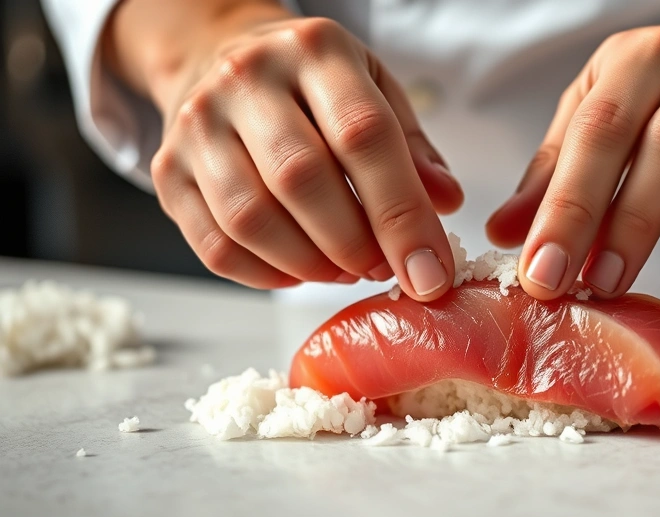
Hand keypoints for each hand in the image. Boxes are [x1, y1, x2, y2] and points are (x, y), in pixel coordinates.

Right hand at [105, 1, 461, 298]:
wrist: (220, 55)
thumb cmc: (312, 83)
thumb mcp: (375, 91)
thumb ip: (413, 149)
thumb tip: (445, 204)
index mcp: (315, 50)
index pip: (364, 137)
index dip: (402, 215)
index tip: (430, 272)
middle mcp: (246, 78)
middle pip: (302, 180)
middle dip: (355, 245)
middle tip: (384, 268)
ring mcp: (197, 124)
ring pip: (251, 219)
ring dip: (311, 264)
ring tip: (346, 269)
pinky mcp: (167, 169)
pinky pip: (215, 245)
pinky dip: (266, 275)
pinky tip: (300, 271)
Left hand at [487, 0, 659, 298]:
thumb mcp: (614, 116)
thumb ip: (560, 173)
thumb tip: (503, 234)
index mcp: (627, 62)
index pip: (583, 134)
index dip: (556, 205)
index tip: (534, 271)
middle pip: (624, 136)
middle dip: (588, 215)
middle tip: (563, 284)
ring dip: (644, 217)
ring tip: (615, 276)